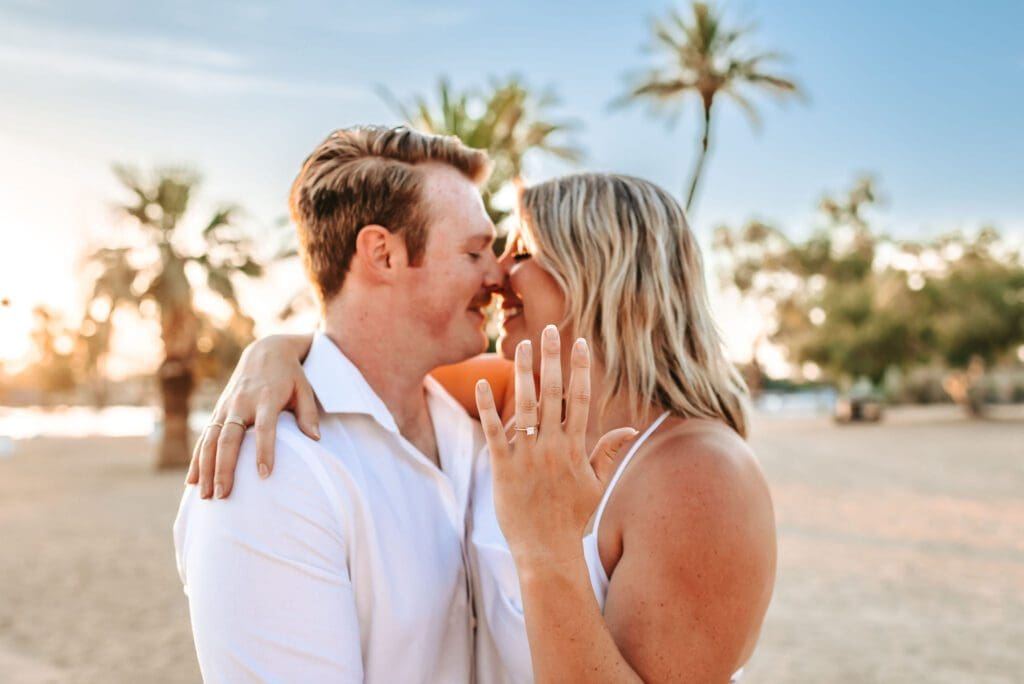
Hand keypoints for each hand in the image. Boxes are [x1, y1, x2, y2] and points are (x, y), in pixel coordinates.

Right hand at [185, 334, 318, 498]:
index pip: (265, 428)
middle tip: (225, 495)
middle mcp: (242, 404)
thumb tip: (316, 439)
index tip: (266, 475)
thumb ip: (308, 414)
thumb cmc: (290, 375)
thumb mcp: (304, 389)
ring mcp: (226, 407)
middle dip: (224, 468)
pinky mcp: (217, 411)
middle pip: (229, 438)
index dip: (265, 451)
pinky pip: (203, 438)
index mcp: (266, 399)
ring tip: (207, 497)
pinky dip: (197, 460)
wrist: (265, 352)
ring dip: (206, 469)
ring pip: (210, 440)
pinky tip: (193, 482)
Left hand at [475, 324, 636, 567]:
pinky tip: (483, 381)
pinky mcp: (504, 468)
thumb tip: (630, 428)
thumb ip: (609, 452)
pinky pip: (495, 431)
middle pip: (553, 393)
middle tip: (549, 328)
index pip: (580, 399)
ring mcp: (528, 456)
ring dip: (523, 373)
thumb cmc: (573, 519)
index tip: (579, 342)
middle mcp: (553, 446)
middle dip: (551, 359)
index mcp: (576, 448)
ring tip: (520, 344)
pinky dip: (489, 407)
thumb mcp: (597, 485)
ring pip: (525, 405)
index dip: (580, 369)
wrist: (547, 551)